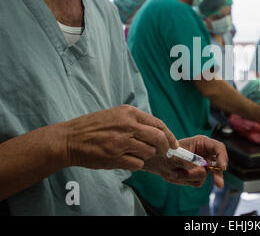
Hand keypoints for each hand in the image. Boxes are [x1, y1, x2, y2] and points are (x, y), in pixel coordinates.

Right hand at [62, 105, 177, 171]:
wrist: (69, 139)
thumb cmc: (92, 127)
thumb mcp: (116, 115)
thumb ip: (136, 121)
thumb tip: (158, 133)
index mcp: (129, 112)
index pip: (158, 124)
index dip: (169, 135)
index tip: (173, 144)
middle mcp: (127, 125)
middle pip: (158, 138)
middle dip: (164, 148)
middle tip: (162, 152)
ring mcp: (121, 142)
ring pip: (149, 152)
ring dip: (147, 156)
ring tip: (136, 153)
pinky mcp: (115, 157)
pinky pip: (137, 164)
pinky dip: (136, 164)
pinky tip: (126, 160)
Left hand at [143, 135, 227, 188]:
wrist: (158, 161)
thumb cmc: (167, 152)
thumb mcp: (177, 154)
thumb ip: (189, 162)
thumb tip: (201, 171)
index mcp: (202, 143)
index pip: (218, 148)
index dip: (222, 157)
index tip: (222, 167)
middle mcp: (205, 154)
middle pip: (218, 164)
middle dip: (217, 174)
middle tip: (219, 184)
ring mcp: (202, 166)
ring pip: (204, 175)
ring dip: (189, 177)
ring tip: (175, 173)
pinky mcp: (197, 176)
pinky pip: (197, 182)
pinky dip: (186, 180)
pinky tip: (177, 175)